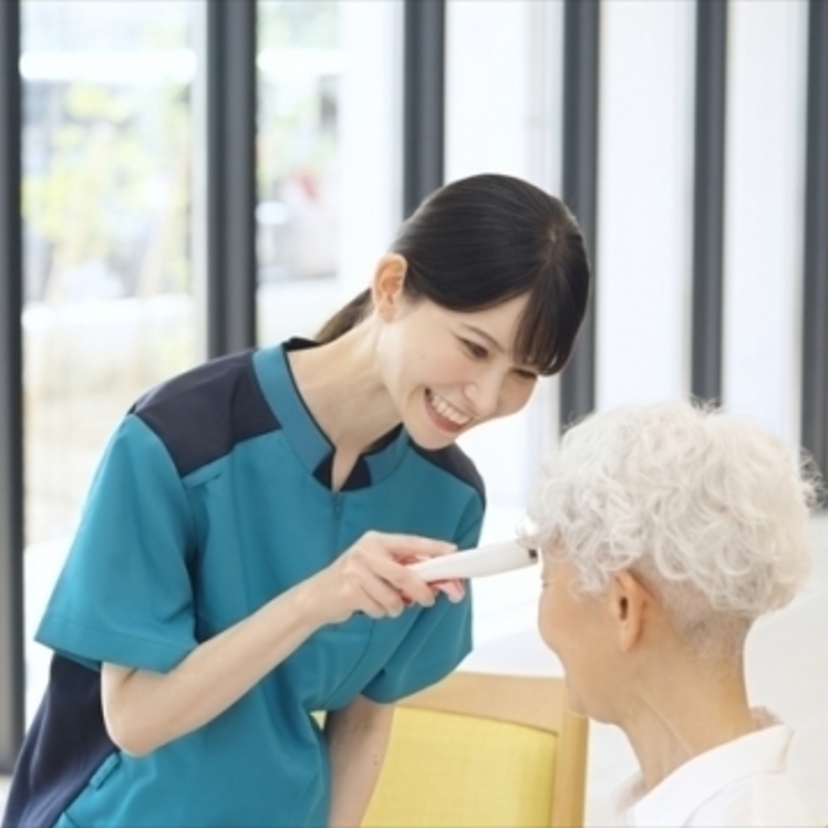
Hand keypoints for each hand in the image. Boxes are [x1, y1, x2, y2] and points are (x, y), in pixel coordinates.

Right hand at [306, 531, 460, 624]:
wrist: (317, 595)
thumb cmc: (353, 580)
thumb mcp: (375, 565)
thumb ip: (402, 569)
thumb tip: (434, 581)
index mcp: (376, 541)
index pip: (411, 542)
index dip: (433, 547)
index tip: (452, 552)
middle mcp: (366, 551)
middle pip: (406, 575)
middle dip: (421, 591)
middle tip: (429, 599)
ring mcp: (356, 570)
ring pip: (394, 598)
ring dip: (395, 607)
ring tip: (383, 602)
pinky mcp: (350, 590)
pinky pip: (379, 608)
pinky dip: (379, 612)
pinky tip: (368, 605)